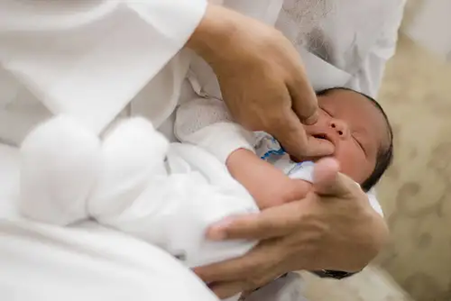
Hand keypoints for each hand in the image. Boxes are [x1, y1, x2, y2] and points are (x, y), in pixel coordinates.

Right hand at [186, 4, 333, 158]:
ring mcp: (243, 117)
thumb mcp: (297, 75)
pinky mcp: (235, 107)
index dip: (316, 150)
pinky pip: (259, 115)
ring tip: (295, 102)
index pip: (298, 146)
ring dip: (285, 118)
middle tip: (317, 122)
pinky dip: (271, 111)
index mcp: (275, 120)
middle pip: (284, 136)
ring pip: (271, 124)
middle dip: (302, 133)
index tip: (330, 148)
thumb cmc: (266, 54)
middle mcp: (257, 125)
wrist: (226, 41)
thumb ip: (307, 104)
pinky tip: (275, 95)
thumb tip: (310, 121)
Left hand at [193, 158, 388, 298]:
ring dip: (225, 283)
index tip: (212, 230)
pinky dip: (238, 287)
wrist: (363, 241)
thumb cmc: (348, 210)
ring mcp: (287, 259)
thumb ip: (331, 178)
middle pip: (253, 260)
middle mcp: (289, 244)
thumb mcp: (346, 190)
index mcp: (299, 221)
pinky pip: (259, 280)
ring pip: (253, 275)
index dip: (240, 227)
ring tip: (196, 285)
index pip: (266, 225)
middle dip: (223, 268)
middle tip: (193, 271)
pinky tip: (219, 292)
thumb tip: (325, 164)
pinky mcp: (286, 266)